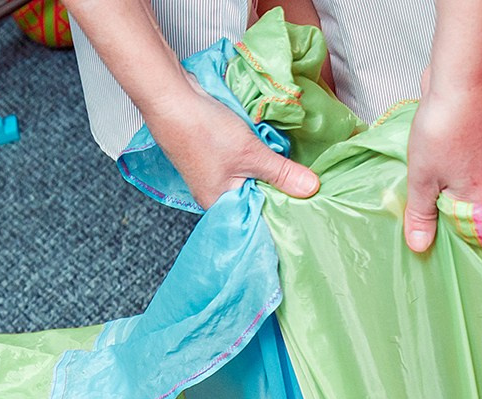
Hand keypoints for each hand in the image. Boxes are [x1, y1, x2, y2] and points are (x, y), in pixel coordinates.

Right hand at [144, 83, 319, 210]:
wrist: (171, 98)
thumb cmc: (202, 130)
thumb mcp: (251, 153)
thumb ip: (282, 173)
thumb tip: (311, 188)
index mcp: (219, 203)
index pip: (257, 217)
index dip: (281, 210)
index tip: (306, 204)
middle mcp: (213, 193)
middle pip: (254, 196)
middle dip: (276, 188)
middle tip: (304, 183)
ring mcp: (210, 173)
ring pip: (248, 177)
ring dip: (266, 169)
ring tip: (289, 165)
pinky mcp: (210, 153)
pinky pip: (239, 161)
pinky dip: (254, 155)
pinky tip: (266, 146)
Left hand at [403, 75, 481, 252]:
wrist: (459, 82)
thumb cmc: (444, 131)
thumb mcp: (423, 181)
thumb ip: (421, 214)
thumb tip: (419, 246)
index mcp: (479, 201)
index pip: (461, 234)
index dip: (438, 239)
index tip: (416, 242)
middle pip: (457, 212)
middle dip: (434, 217)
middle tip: (407, 224)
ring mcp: (478, 165)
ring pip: (453, 191)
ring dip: (433, 195)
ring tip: (410, 199)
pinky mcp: (468, 148)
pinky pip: (451, 172)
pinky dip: (435, 176)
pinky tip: (419, 174)